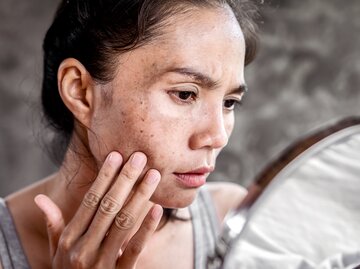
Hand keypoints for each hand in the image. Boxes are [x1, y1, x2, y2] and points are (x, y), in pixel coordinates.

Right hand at [35, 151, 162, 267]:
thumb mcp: (56, 251)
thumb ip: (53, 224)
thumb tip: (40, 198)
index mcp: (69, 239)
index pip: (90, 201)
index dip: (104, 177)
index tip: (116, 156)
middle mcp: (84, 248)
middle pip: (108, 206)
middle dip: (125, 179)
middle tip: (140, 157)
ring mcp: (102, 262)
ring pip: (123, 222)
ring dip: (140, 196)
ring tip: (153, 175)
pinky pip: (135, 249)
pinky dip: (146, 228)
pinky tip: (157, 209)